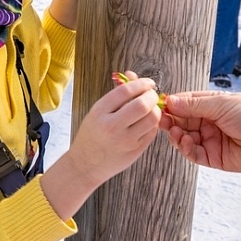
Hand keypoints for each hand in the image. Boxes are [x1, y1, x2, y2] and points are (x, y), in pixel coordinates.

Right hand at [39, 73, 159, 219]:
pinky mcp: (135, 151)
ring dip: (155, 110)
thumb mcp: (98, 111)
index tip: (148, 83)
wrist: (85, 165)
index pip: (126, 91)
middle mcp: (112, 127)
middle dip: (152, 96)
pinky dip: (153, 123)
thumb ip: (117, 94)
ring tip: (150, 109)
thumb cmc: (92, 135)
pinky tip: (146, 122)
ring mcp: (125, 141)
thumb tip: (133, 75)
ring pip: (152, 119)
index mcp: (100, 112)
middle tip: (151, 95)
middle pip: (143, 105)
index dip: (141, 83)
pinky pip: (152, 132)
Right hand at [160, 90, 240, 171]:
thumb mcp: (221, 104)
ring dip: (176, 136)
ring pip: (184, 139)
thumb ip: (194, 105)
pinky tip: (185, 142)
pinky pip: (194, 155)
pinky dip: (186, 149)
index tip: (159, 106)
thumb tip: (170, 100)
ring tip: (175, 132)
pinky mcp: (214, 158)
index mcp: (211, 106)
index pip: (185, 105)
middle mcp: (208, 123)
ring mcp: (210, 141)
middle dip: (170, 122)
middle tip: (161, 120)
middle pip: (182, 123)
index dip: (172, 106)